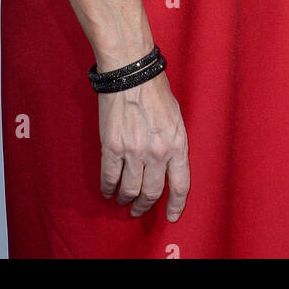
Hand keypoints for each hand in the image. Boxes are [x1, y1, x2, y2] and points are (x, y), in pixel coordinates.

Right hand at [98, 70, 189, 218]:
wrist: (131, 72)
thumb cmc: (156, 90)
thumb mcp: (176, 118)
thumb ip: (173, 143)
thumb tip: (167, 164)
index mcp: (177, 144)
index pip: (180, 185)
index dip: (176, 205)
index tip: (172, 216)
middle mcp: (157, 152)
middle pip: (152, 192)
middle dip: (145, 205)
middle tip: (139, 209)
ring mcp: (133, 152)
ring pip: (130, 189)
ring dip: (126, 199)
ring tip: (123, 201)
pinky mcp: (112, 148)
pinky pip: (109, 178)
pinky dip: (108, 189)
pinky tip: (108, 191)